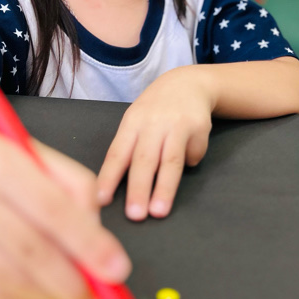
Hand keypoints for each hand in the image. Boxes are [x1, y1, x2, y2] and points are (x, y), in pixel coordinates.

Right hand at [0, 113, 130, 298]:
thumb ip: (77, 194)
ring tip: (74, 296)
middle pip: (31, 252)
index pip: (52, 210)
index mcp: (1, 163)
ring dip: (51, 297)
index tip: (118, 270)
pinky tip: (43, 293)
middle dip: (73, 283)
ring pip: (11, 281)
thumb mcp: (42, 157)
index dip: (88, 245)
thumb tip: (99, 247)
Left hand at [97, 68, 213, 220]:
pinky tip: (189, 158)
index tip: (101, 201)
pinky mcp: (198, 128)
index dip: (109, 177)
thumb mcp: (135, 121)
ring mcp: (177, 124)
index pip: (117, 153)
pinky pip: (191, 156)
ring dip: (164, 188)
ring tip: (159, 212)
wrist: (188, 83)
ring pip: (170, 161)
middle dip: (138, 189)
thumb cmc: (154, 111)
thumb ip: (128, 149)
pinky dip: (190, 162)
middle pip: (144, 159)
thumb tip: (114, 187)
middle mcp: (153, 123)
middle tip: (134, 215)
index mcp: (131, 123)